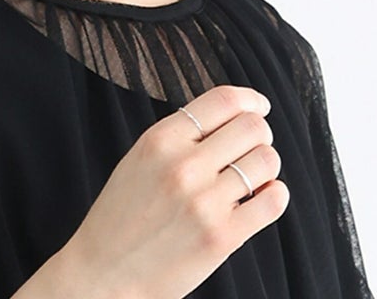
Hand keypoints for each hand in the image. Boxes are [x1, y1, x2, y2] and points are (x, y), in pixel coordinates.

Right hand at [58, 84, 288, 298]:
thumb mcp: (141, 158)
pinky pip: (273, 200)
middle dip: (260, 134)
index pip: (224, 99)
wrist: (102, 277)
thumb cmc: (122, 218)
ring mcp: (204, 202)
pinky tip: (259, 199)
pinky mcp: (221, 237)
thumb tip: (235, 113)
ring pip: (266, 160)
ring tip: (251, 178)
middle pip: (252, 126)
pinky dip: (274, 194)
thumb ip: (182, 134)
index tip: (258, 107)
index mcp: (161, 139)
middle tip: (251, 148)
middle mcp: (184, 166)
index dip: (250, 100)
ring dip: (265, 166)